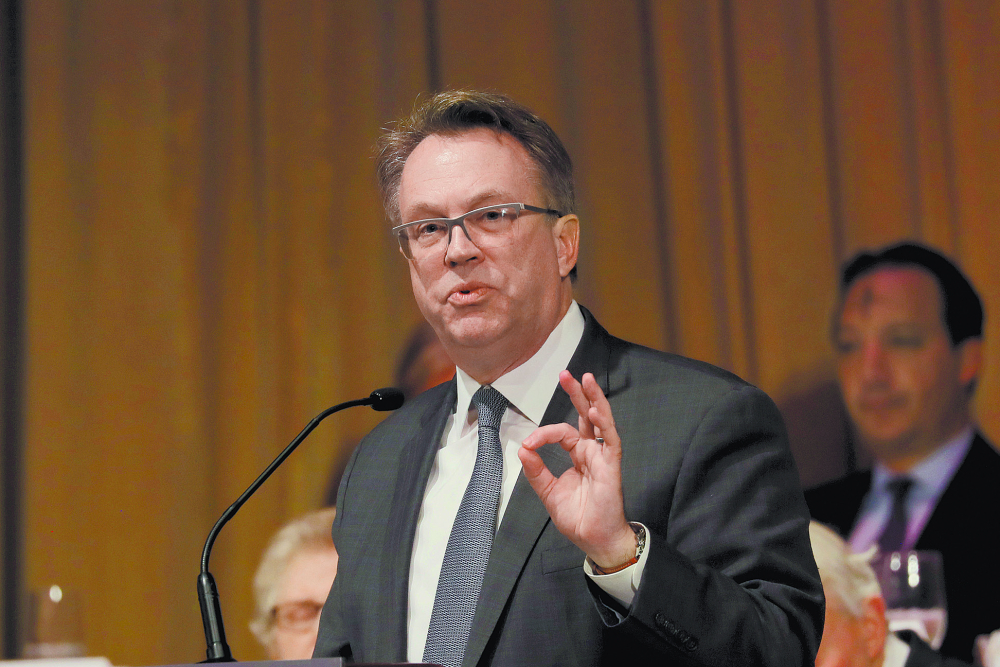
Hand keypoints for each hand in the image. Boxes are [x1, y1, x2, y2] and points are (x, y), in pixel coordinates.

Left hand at [518, 370, 635, 567]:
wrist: (594, 540)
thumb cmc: (577, 517)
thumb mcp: (548, 492)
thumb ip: (536, 470)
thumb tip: (523, 448)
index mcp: (578, 455)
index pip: (563, 432)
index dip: (544, 433)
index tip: (529, 444)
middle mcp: (592, 452)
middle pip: (585, 416)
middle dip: (576, 393)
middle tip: (565, 374)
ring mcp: (603, 457)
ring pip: (600, 420)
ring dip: (592, 398)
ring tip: (585, 378)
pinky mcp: (611, 466)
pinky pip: (610, 440)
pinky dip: (603, 423)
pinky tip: (593, 409)